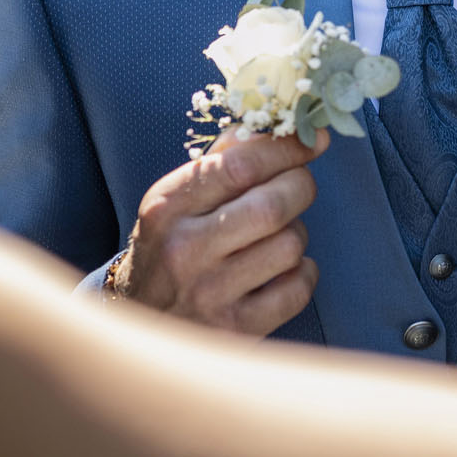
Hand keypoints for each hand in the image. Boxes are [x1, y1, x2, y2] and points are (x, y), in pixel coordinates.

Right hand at [114, 131, 323, 335]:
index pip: (240, 165)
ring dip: (295, 233)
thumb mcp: (177, 201)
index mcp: (167, 207)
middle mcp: (185, 250)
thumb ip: (223, 160)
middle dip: (300, 187)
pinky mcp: (236, 329)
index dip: (287, 148)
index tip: (313, 140)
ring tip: (276, 236)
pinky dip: (302, 273)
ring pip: (290, 245)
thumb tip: (280, 127)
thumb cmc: (170, 248)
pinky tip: (282, 270)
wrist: (143, 327)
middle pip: (273, 206)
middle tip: (298, 186)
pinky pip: (298, 289)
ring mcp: (210, 294)